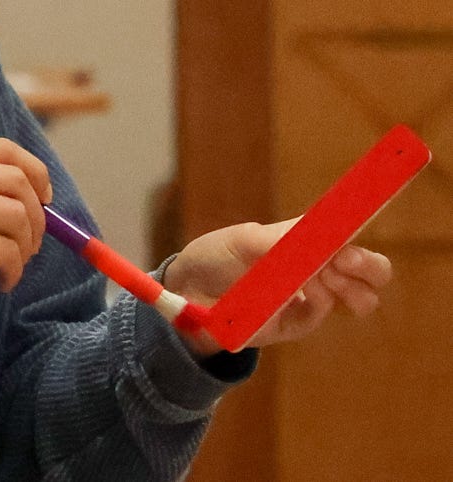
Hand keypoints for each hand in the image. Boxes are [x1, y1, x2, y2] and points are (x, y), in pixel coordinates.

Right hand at [0, 138, 52, 325]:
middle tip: (30, 242)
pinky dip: (14, 270)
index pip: (1, 149)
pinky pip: (7, 251)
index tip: (44, 197)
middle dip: (36, 215)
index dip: (35, 170)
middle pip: (16, 181)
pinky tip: (2, 280)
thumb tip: (35, 193)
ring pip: (16, 216)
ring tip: (12, 263)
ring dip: (25, 245)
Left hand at [164, 218, 393, 356]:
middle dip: (369, 267)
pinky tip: (301, 294)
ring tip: (324, 280)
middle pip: (368, 270)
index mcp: (304, 240)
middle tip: (346, 263)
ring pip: (359, 297)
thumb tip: (321, 235)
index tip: (358, 231)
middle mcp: (314, 267)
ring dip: (351, 288)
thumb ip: (281, 239)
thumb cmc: (213, 257)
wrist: (186, 294)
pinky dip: (316, 304)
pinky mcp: (295, 323)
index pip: (347, 235)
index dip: (361, 231)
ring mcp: (308, 296)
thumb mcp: (242, 240)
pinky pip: (319, 315)